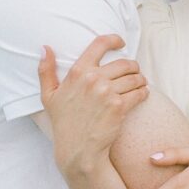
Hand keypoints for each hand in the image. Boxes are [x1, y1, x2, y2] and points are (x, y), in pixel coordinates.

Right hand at [38, 36, 148, 175]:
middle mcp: (93, 79)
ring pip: (134, 77)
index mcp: (78, 71)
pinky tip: (142, 94)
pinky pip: (139, 92)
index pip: (100, 44)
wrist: (77, 149)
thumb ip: (45, 70)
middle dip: (133, 67)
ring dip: (140, 79)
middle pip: (124, 62)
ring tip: (140, 83)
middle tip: (134, 72)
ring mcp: (107, 92)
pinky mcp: (119, 106)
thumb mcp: (48, 96)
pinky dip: (144, 92)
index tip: (121, 42)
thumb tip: (45, 48)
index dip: (114, 39)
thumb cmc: (63, 122)